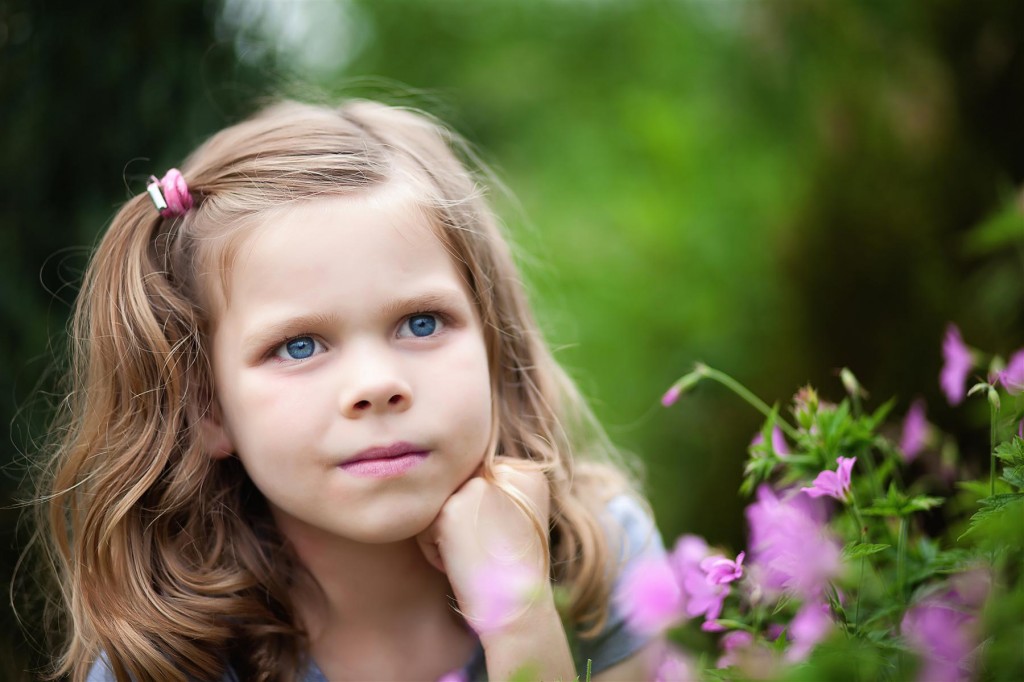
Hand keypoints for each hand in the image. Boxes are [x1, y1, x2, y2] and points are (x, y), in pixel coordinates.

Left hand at [416, 457, 551, 630]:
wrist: (517, 606)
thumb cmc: (514, 570)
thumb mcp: (516, 516)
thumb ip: (492, 490)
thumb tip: (450, 479)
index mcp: (526, 472)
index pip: (479, 481)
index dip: (482, 516)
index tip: (501, 541)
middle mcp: (503, 471)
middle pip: (457, 489)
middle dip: (463, 523)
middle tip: (487, 551)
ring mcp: (476, 487)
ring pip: (438, 505)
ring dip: (446, 536)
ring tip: (476, 557)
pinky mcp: (450, 509)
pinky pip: (424, 527)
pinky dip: (435, 552)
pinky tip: (462, 564)